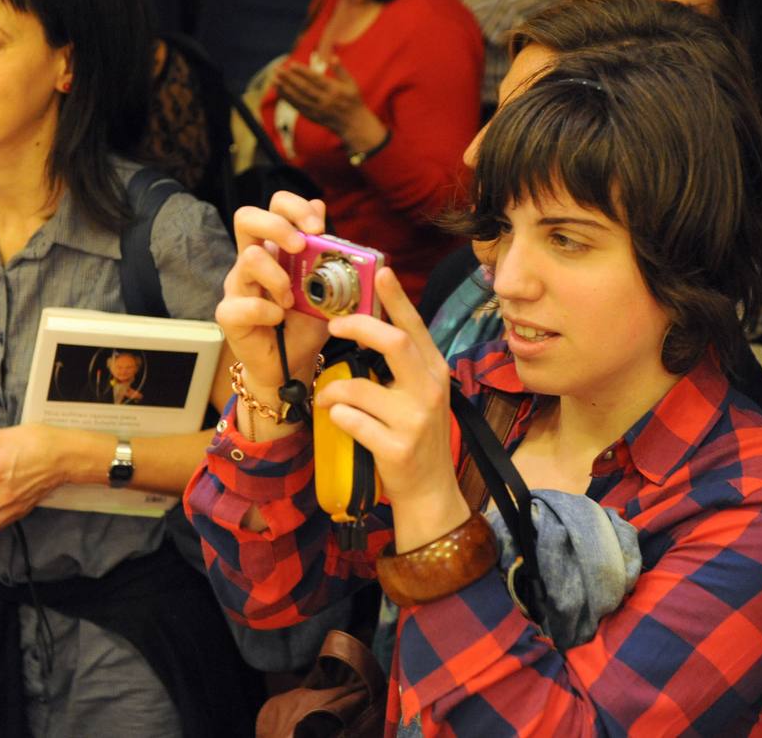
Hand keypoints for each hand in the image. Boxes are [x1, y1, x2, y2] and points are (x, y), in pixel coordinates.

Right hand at [217, 192, 331, 401]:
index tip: (317, 227)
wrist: (293, 364)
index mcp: (276, 248)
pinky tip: (278, 320)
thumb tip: (322, 210)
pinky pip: (243, 304)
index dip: (294, 206)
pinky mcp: (229, 314)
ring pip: (249, 259)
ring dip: (278, 278)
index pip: (275, 206)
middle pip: (246, 217)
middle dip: (277, 226)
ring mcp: (238, 286)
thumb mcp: (327, 289)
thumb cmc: (306, 324)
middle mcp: (251, 260)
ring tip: (291, 301)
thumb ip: (325, 254)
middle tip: (300, 247)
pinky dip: (267, 312)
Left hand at [274, 57, 368, 140]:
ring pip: (298, 98)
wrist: (353, 125)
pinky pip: (297, 107)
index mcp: (334, 91)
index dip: (303, 72)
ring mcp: (317, 110)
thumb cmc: (353, 101)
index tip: (291, 65)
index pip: (316, 80)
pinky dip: (288, 99)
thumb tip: (332, 57)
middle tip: (277, 70)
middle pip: (304, 88)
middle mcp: (325, 101)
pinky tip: (279, 91)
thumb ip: (341, 71)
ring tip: (273, 80)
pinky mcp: (312, 116)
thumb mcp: (351, 84)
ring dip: (284, 89)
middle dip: (289, 79)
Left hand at [315, 268, 468, 551]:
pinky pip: (350, 420)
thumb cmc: (416, 436)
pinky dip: (336, 417)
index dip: (396, 297)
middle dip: (357, 327)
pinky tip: (340, 421)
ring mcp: (415, 420)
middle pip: (392, 342)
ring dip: (331, 389)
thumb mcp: (420, 394)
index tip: (379, 270)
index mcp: (435, 370)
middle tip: (334, 326)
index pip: (414, 326)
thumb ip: (404, 363)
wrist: (430, 491)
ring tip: (326, 396)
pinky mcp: (397, 447)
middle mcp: (430, 390)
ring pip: (358, 386)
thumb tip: (371, 324)